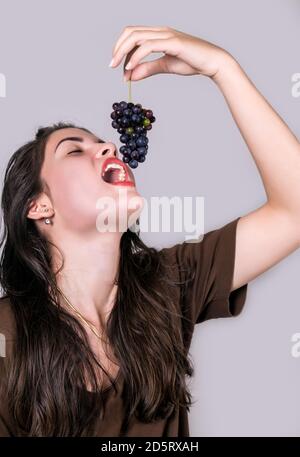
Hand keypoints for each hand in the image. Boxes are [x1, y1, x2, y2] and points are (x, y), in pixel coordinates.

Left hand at [109, 25, 232, 81]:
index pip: (132, 34)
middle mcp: (161, 31)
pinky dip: (136, 57)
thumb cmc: (192, 62)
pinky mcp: (172, 42)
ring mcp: (166, 35)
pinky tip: (132, 68)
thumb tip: (131, 76)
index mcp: (158, 34)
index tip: (118, 66)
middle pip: (130, 32)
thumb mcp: (165, 66)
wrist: (212, 63)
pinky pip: (148, 46)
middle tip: (112, 66)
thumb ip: (148, 69)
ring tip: (121, 69)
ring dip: (124, 53)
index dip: (121, 48)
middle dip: (118, 49)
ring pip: (136, 37)